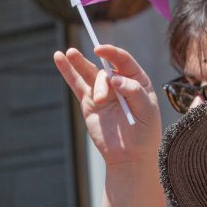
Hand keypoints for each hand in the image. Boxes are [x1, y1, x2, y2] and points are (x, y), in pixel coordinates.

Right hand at [53, 45, 161, 166]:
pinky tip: (59, 58)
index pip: (123, 61)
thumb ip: (133, 91)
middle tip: (101, 99)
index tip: (100, 50)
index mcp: (136, 80)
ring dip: (79, 63)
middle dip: (101, 82)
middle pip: (105, 71)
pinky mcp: (89, 103)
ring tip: (70, 52)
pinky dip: (68, 71)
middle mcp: (118, 83)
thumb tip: (114, 79)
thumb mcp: (146, 109)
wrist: (130, 156)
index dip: (112, 53)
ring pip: (89, 73)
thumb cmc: (144, 133)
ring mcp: (102, 93)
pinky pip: (77, 84)